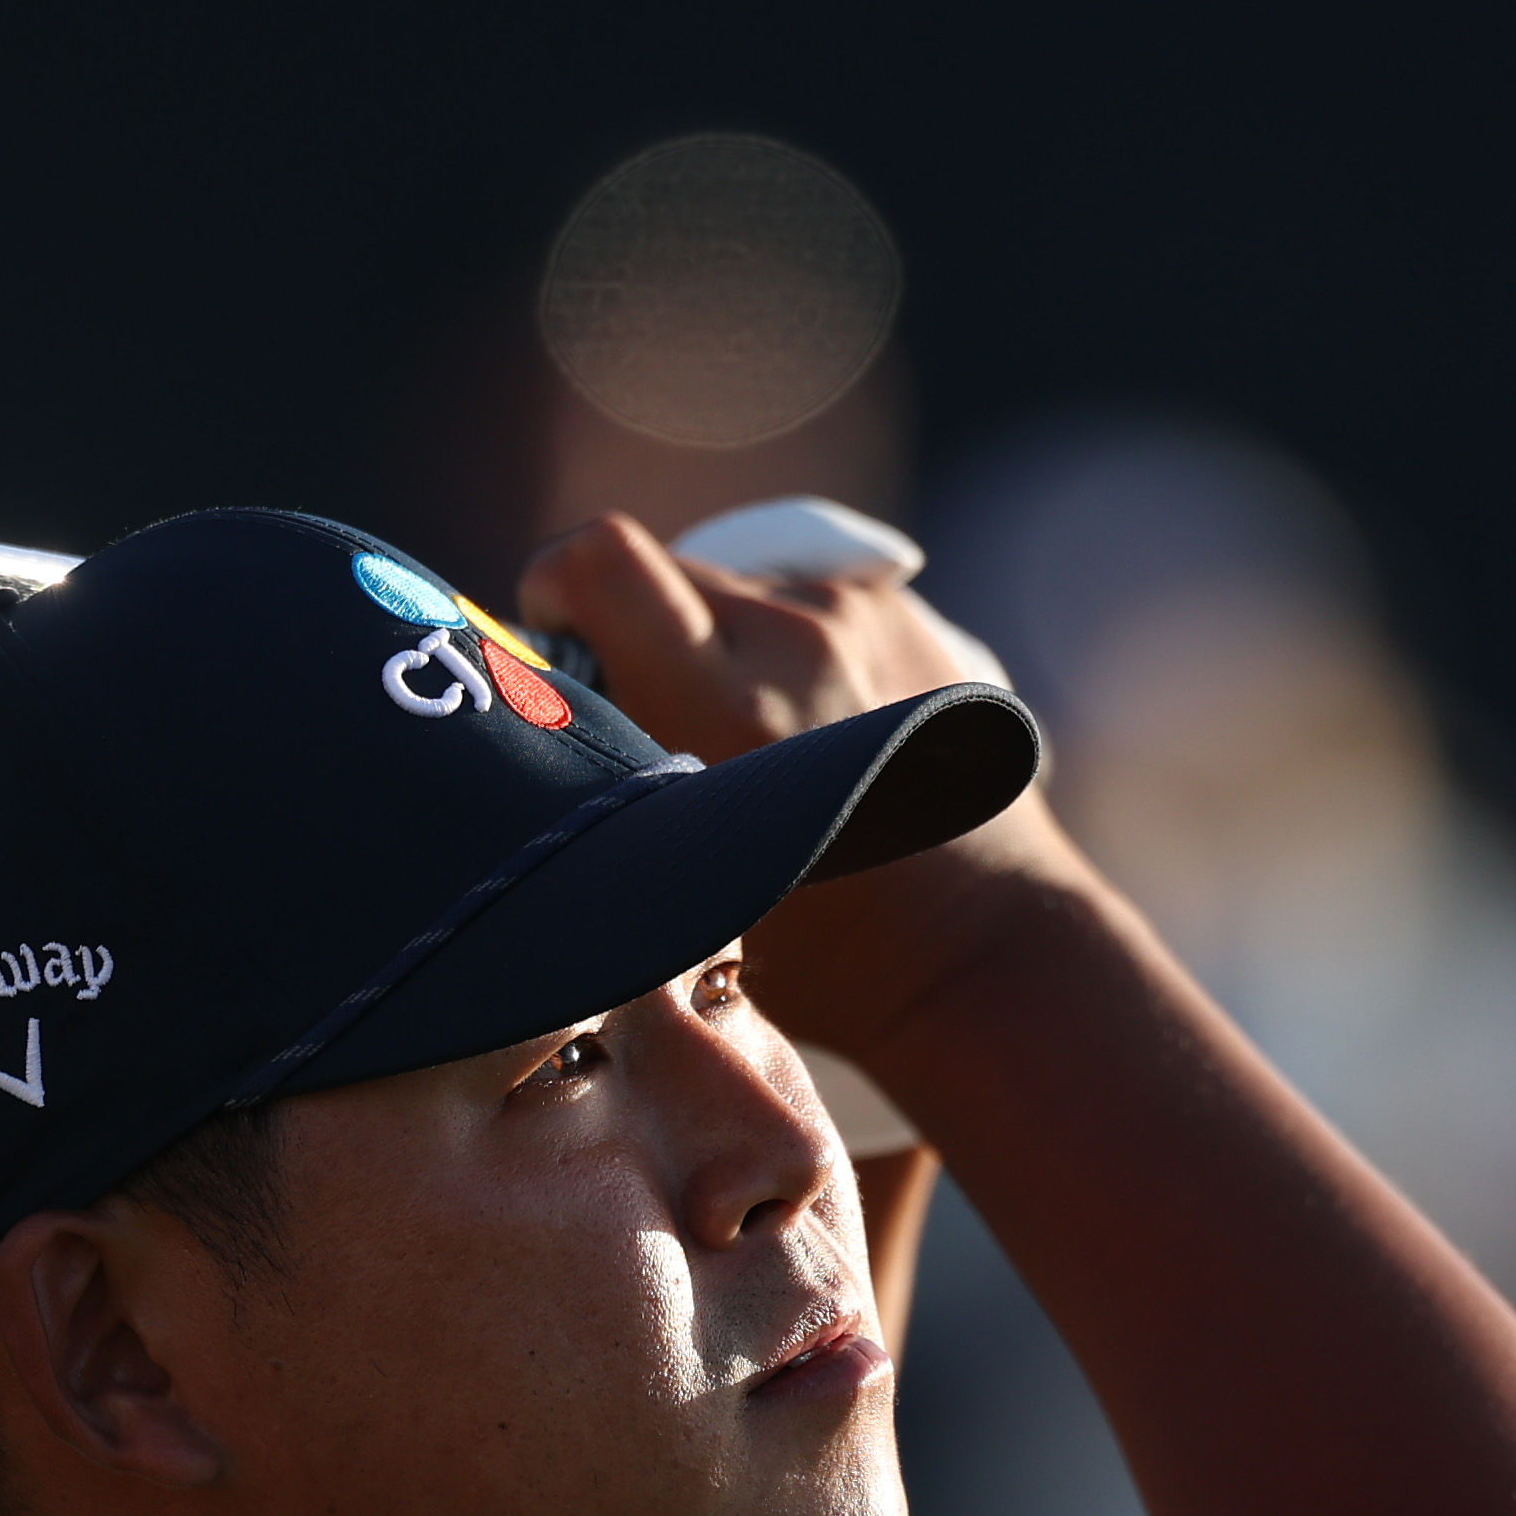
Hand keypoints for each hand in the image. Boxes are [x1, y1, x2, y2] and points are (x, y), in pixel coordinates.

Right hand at [519, 511, 1085, 1066]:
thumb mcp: (684, 887)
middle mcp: (795, 640)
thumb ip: (612, 793)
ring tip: (749, 732)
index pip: (604, 562)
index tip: (556, 638)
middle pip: (662, 570)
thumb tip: (539, 721)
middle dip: (636, 628)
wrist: (976, 946)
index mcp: (727, 714)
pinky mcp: (901, 607)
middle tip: (655, 717)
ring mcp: (857, 613)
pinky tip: (810, 723)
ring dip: (714, 636)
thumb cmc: (820, 953)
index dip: (558, 584)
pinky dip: (781, 643)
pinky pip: (796, 593)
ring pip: (731, 582)